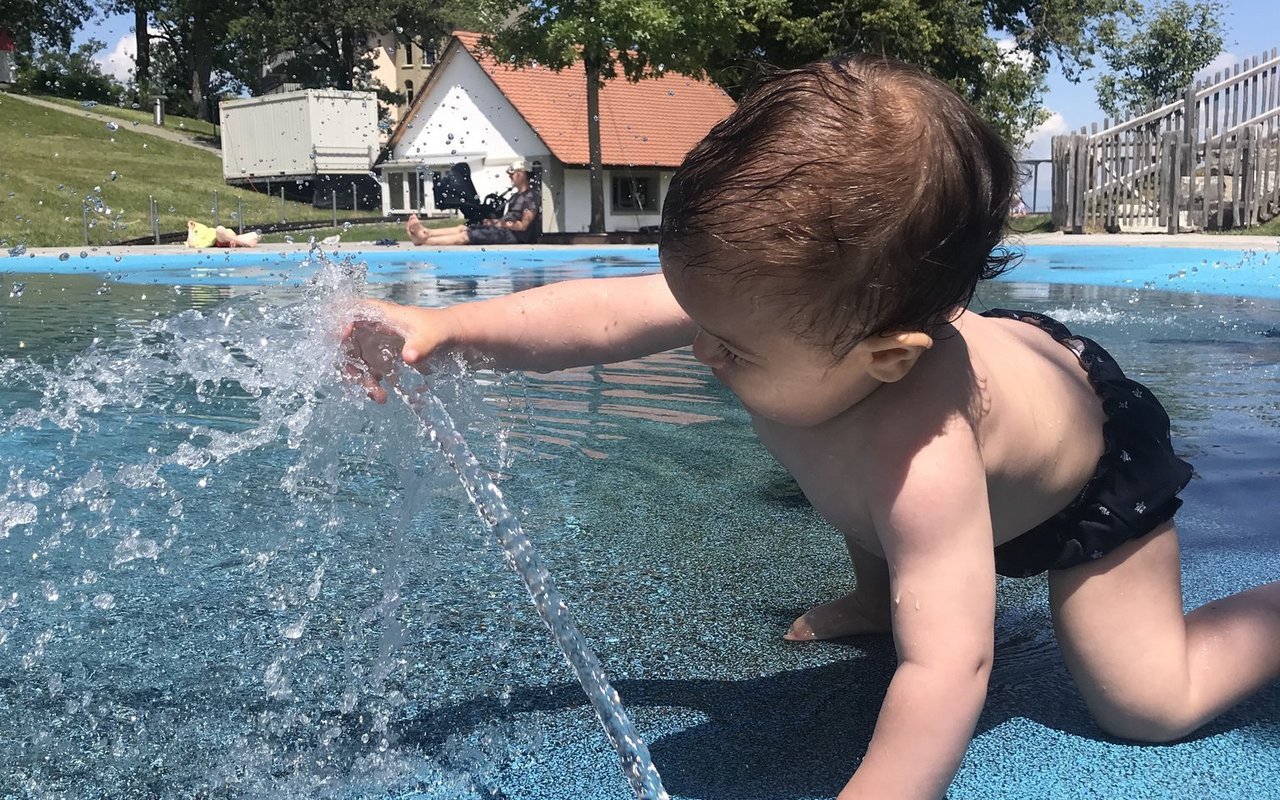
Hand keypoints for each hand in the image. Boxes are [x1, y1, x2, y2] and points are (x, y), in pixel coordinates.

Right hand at [339, 299, 454, 402]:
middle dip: (349, 363)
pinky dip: (371, 383)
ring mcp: (377, 344)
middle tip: (358, 382)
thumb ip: (422, 345)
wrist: (452, 335)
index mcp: (383, 316)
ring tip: (379, 397)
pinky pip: (368, 371)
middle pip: (348, 342)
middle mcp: (375, 329)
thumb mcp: (433, 336)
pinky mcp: (383, 357)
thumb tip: (409, 357)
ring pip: (357, 361)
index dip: (340, 321)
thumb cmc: (441, 328)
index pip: (353, 312)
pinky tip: (383, 394)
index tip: (341, 338)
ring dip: (361, 379)